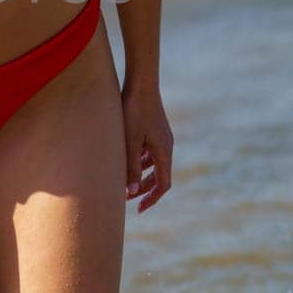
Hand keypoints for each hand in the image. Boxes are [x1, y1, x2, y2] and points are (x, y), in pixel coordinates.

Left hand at [121, 83, 172, 211]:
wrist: (141, 82)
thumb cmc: (133, 111)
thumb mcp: (130, 141)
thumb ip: (131, 167)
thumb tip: (132, 193)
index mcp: (164, 152)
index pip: (163, 184)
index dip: (152, 199)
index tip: (139, 210)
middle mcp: (167, 146)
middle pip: (160, 176)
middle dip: (146, 189)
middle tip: (128, 198)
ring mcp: (162, 136)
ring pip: (155, 163)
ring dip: (142, 175)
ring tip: (125, 181)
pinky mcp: (155, 128)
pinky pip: (151, 151)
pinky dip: (141, 160)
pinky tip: (127, 159)